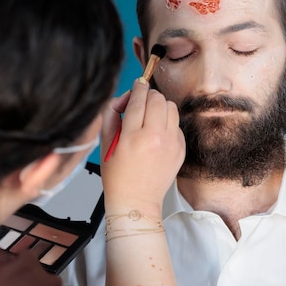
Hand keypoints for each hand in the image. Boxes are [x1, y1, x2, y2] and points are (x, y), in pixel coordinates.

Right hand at [100, 78, 184, 212]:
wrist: (136, 201)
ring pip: (171, 107)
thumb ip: (111, 115)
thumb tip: (123, 98)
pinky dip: (167, 123)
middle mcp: (155, 138)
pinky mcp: (180, 149)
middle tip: (141, 102)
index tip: (137, 84)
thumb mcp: (105, 143)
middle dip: (149, 95)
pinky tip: (156, 133)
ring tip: (150, 117)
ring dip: (160, 106)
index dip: (137, 87)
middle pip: (158, 99)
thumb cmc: (118, 176)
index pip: (139, 99)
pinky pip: (177, 124)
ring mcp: (171, 144)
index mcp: (133, 136)